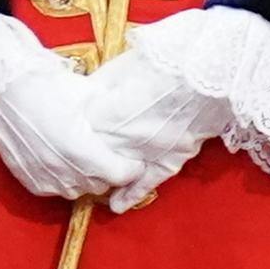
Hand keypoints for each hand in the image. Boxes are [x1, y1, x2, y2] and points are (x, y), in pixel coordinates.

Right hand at [0, 50, 143, 205]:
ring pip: (77, 191)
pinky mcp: (26, 177)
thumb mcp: (88, 94)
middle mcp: (63, 170)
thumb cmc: (45, 87)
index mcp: (82, 151)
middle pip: (101, 185)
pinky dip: (63, 181)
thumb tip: (129, 114)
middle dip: (111, 173)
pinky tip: (64, 164)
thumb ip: (111, 112)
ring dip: (87, 179)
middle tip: (113, 156)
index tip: (134, 157)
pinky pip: (53, 190)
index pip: (121, 176)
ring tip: (89, 160)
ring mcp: (43, 176)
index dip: (132, 167)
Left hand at [72, 44, 217, 209]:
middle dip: (78, 161)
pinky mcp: (169, 159)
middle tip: (68, 161)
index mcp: (101, 116)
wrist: (210, 69)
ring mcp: (145, 154)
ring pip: (114, 176)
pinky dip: (131, 195)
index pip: (72, 136)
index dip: (64, 136)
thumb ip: (95, 92)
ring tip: (89, 181)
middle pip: (89, 160)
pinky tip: (117, 205)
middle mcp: (119, 141)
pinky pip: (146, 183)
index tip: (60, 134)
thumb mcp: (117, 71)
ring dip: (101, 179)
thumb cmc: (162, 63)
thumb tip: (80, 103)